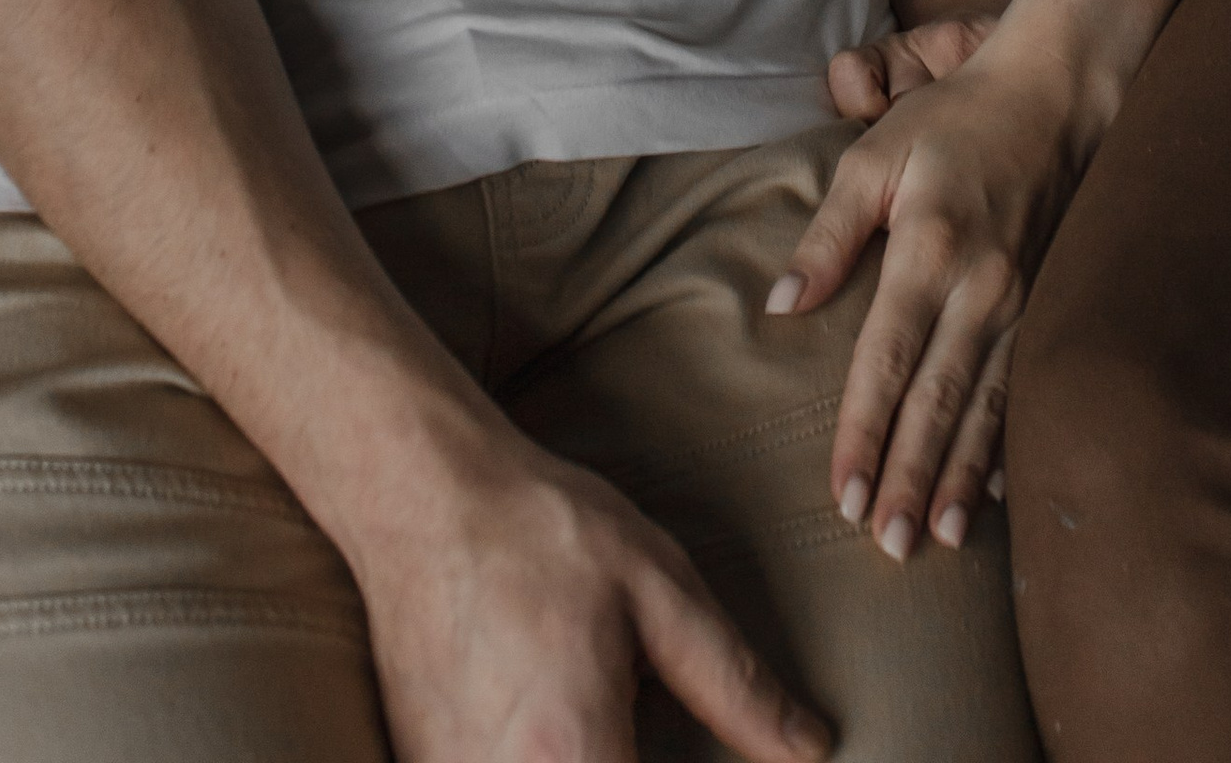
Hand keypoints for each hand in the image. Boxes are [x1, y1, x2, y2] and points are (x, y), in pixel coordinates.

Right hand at [351, 415, 828, 762]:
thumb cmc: (540, 532)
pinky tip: (548, 723)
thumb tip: (811, 748)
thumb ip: (735, 685)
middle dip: (629, 762)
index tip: (669, 738)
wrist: (420, 494)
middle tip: (635, 716)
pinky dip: (540, 759)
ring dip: (587, 759)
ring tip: (600, 713)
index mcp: (574, 758)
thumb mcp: (658, 589)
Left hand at [773, 0, 1185, 560]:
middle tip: (886, 545)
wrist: (1054, 93)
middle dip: (909, 476)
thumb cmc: (954, 120)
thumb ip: (829, 235)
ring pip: (985, 406)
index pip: (888, 361)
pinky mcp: (1046, 304)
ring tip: (933, 536)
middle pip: (938, 401)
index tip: (842, 494)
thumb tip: (781, 305)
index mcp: (930, 251)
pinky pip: (1022, 387)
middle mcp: (981, 288)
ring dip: (957, 475)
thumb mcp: (875, 157)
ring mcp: (1023, 301)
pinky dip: (1004, 443)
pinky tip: (988, 489)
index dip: (864, 432)